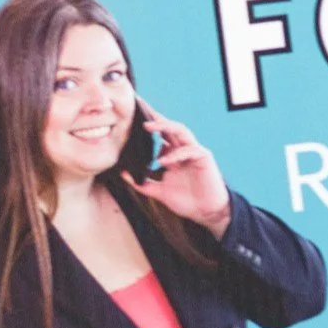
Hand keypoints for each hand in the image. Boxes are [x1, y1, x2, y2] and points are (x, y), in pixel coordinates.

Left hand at [133, 105, 230, 235]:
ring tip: (149, 127)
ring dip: (166, 126)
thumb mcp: (159, 191)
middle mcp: (184, 150)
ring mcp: (195, 152)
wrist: (205, 212)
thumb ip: (142, 183)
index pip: (162, 135)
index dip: (151, 126)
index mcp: (174, 155)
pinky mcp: (204, 157)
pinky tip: (164, 161)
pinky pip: (190, 149)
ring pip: (181, 131)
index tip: (134, 121)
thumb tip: (122, 174)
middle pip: (170, 128)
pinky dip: (176, 154)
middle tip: (140, 114)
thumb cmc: (187, 200)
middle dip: (157, 120)